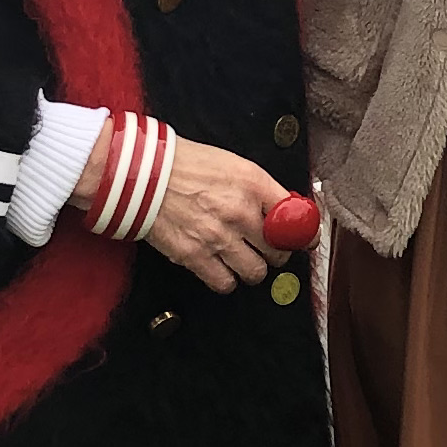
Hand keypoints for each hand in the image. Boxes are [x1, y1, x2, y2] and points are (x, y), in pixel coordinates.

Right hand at [72, 121, 297, 292]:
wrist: (141, 174)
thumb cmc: (183, 164)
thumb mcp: (231, 163)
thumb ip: (259, 187)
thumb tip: (284, 207)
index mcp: (252, 183)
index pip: (296, 217)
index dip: (303, 233)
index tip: (304, 240)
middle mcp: (240, 212)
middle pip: (279, 251)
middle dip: (274, 252)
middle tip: (265, 248)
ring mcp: (218, 237)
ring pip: (256, 272)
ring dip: (252, 269)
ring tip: (242, 260)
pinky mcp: (195, 256)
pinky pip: (225, 283)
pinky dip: (226, 280)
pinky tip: (220, 268)